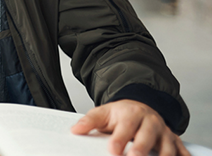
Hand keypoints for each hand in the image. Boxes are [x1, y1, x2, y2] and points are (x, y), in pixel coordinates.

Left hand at [70, 99, 189, 155]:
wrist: (140, 106)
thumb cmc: (121, 114)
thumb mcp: (103, 113)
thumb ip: (89, 121)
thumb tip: (75, 130)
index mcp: (131, 114)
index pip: (125, 127)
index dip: (119, 140)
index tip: (113, 150)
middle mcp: (150, 122)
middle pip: (147, 136)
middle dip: (141, 149)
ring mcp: (164, 132)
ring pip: (167, 146)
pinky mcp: (174, 141)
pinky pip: (182, 151)